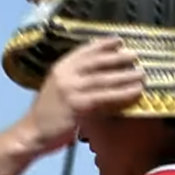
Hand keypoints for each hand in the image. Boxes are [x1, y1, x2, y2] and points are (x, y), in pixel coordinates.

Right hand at [17, 37, 144, 154]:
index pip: (84, 51)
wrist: (31, 133)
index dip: (102, 44)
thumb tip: (103, 76)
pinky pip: (104, 97)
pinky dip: (121, 94)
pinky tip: (134, 93)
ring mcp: (70, 89)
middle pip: (96, 62)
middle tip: (136, 55)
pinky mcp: (77, 105)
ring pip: (103, 79)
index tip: (119, 40)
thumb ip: (77, 81)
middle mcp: (64, 75)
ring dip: (125, 76)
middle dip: (118, 57)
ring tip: (142, 74)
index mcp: (60, 68)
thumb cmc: (47, 115)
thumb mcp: (59, 90)